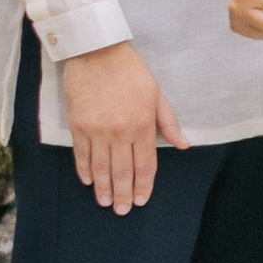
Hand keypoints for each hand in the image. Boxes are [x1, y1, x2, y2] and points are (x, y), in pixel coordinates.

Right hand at [58, 41, 184, 214]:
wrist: (97, 52)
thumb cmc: (130, 71)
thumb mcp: (157, 94)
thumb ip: (169, 122)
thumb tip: (183, 144)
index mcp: (142, 125)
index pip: (145, 165)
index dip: (143, 186)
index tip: (141, 200)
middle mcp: (120, 132)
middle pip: (123, 172)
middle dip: (123, 194)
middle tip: (121, 211)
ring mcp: (97, 130)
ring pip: (101, 168)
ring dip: (104, 189)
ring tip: (105, 203)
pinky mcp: (78, 125)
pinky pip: (82, 155)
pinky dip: (85, 171)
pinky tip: (89, 182)